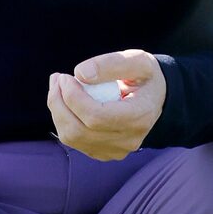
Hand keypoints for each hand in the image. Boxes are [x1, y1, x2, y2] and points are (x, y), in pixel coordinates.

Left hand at [47, 50, 166, 161]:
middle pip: (79, 130)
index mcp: (140, 116)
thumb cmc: (145, 76)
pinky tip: (65, 101)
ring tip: (58, 87)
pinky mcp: (104, 153)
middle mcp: (129, 140)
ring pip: (72, 138)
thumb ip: (112, 63)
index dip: (73, 98)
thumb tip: (81, 74)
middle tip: (57, 79)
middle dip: (59, 103)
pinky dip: (63, 120)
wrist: (155, 98)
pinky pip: (73, 141)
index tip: (66, 77)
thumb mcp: (137, 60)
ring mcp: (116, 150)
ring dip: (57, 111)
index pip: (97, 116)